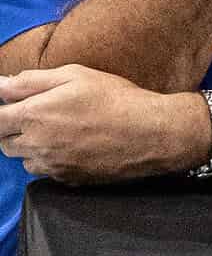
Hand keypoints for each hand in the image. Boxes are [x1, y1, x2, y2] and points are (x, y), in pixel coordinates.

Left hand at [0, 66, 210, 182]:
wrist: (153, 133)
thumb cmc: (116, 99)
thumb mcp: (74, 75)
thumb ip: (31, 81)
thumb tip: (2, 85)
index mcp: (34, 115)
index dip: (3, 113)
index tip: (14, 107)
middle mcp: (38, 145)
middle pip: (5, 143)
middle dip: (15, 130)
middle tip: (41, 115)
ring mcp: (54, 166)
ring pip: (26, 161)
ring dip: (33, 148)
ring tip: (61, 132)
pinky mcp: (70, 180)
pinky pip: (48, 172)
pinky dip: (53, 161)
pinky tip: (76, 146)